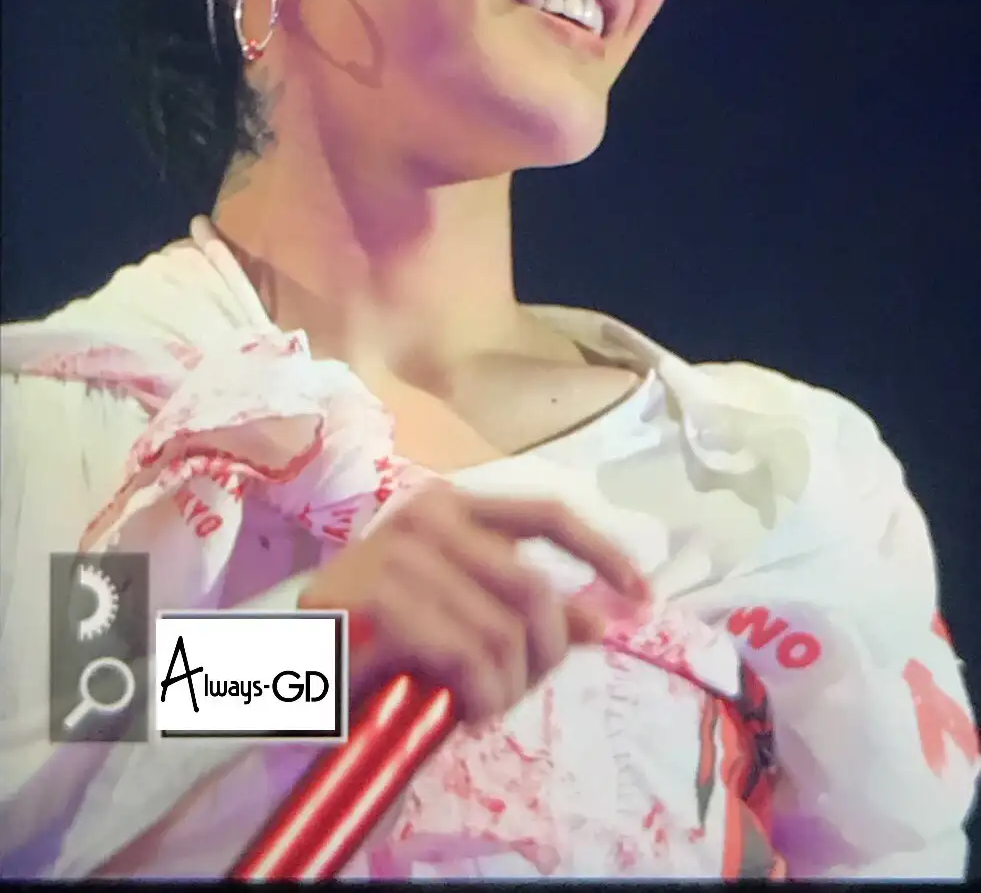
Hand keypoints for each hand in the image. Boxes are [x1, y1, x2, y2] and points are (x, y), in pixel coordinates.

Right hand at [298, 485, 648, 723]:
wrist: (289, 678)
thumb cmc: (380, 650)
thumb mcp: (464, 626)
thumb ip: (524, 614)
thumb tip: (600, 618)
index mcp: (452, 509)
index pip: (546, 514)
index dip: (602, 552)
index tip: (642, 596)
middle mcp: (428, 516)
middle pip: (535, 587)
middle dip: (543, 653)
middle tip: (515, 691)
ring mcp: (399, 552)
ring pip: (505, 629)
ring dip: (506, 687)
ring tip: (477, 704)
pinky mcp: (378, 599)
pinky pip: (468, 655)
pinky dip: (480, 697)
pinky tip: (461, 712)